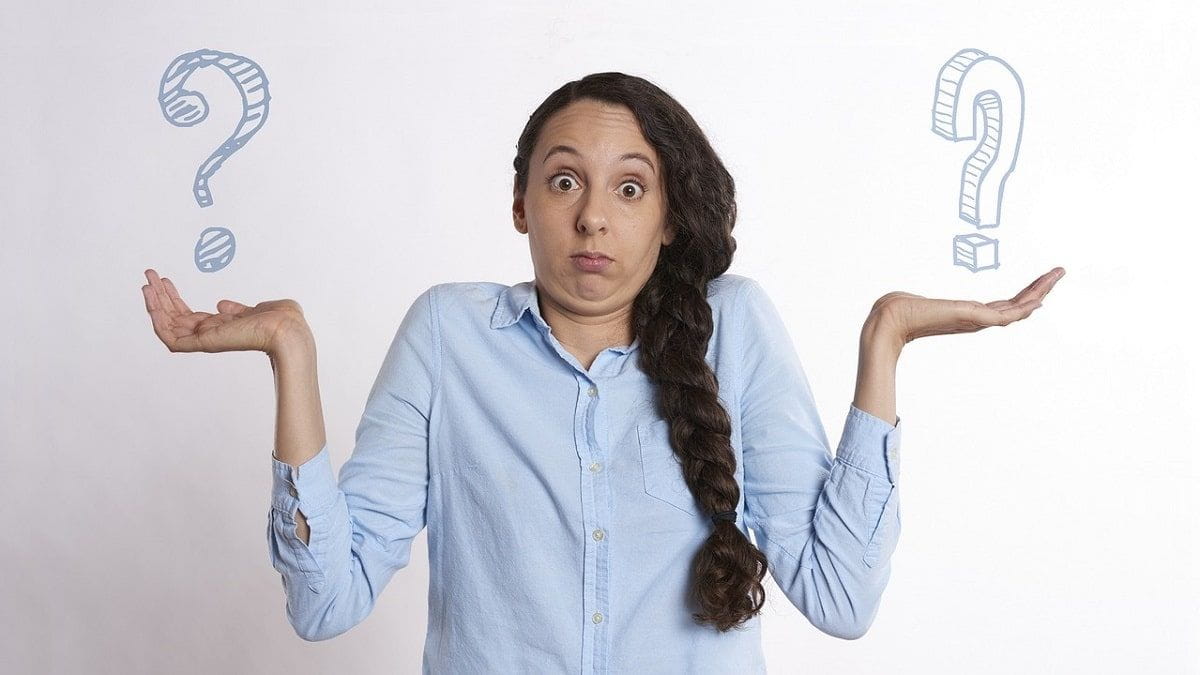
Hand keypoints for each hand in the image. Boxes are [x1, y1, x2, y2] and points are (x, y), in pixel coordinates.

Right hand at [141, 268, 308, 353]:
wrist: (287, 328)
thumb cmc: (282, 320)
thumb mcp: (255, 309)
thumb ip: (237, 308)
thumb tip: (221, 305)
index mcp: (221, 327)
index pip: (188, 315)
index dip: (174, 298)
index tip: (164, 281)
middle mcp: (211, 334)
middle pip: (174, 318)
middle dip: (160, 297)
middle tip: (149, 275)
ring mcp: (206, 340)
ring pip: (168, 326)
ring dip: (154, 305)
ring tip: (145, 284)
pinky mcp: (204, 344)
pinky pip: (170, 339)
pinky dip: (158, 321)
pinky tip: (151, 301)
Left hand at [871, 266, 1065, 346]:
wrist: (890, 320)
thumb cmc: (902, 309)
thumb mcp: (925, 302)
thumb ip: (929, 304)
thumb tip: (914, 301)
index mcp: (968, 314)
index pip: (1003, 306)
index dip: (1024, 296)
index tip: (1041, 285)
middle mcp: (976, 319)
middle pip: (1017, 306)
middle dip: (1039, 289)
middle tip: (1060, 272)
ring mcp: (975, 320)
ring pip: (1017, 309)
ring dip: (1039, 292)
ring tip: (1057, 275)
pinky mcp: (971, 319)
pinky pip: (1006, 315)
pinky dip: (1023, 307)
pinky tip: (1039, 299)